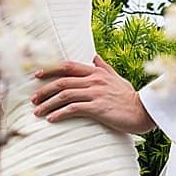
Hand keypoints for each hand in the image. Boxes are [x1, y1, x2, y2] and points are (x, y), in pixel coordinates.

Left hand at [31, 56, 156, 133]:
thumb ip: (104, 68)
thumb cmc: (129, 96)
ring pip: (65, 95)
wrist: (142, 110)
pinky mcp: (97, 107)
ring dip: (48, 103)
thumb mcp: (117, 77)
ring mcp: (95, 93)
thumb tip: (95, 56)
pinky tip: (51, 119)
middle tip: (33, 99)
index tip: (37, 74)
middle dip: (44, 90)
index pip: (68, 66)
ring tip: (37, 112)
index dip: (51, 68)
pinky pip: (74, 108)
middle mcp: (94, 80)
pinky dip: (59, 113)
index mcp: (96, 72)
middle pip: (62, 81)